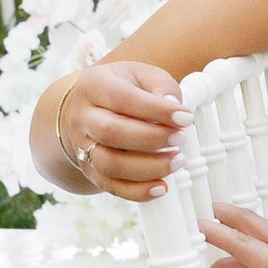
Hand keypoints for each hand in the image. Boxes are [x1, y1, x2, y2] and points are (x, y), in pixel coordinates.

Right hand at [47, 58, 185, 198]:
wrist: (93, 107)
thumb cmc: (125, 88)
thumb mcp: (145, 75)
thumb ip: (162, 87)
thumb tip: (174, 107)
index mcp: (94, 84)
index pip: (122, 98)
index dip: (156, 110)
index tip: (185, 118)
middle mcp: (81, 116)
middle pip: (110, 132)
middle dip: (151, 139)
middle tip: (181, 138)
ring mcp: (81, 145)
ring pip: (108, 164)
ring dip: (148, 168)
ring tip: (177, 161)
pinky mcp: (89, 169)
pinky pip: (110, 186)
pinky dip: (137, 191)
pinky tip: (161, 187)